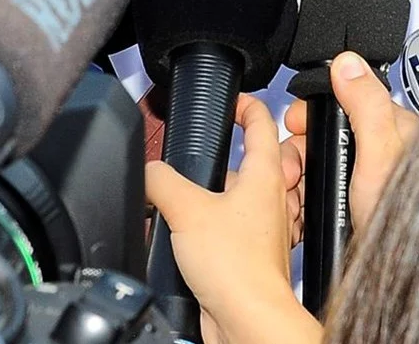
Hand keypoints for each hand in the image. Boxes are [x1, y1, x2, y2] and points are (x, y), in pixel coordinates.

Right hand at [146, 95, 318, 343]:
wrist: (246, 319)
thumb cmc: (237, 268)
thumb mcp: (185, 208)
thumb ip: (161, 179)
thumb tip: (147, 170)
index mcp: (266, 175)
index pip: (263, 122)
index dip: (245, 103)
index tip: (230, 99)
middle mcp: (270, 199)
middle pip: (254, 158)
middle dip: (228, 152)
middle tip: (205, 150)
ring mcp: (262, 227)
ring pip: (241, 194)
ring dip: (217, 191)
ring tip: (190, 195)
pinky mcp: (249, 254)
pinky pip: (233, 225)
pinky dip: (214, 221)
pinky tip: (190, 231)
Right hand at [284, 52, 418, 231]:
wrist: (406, 272)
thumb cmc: (411, 217)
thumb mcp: (382, 154)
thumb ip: (366, 104)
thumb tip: (348, 63)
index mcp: (398, 131)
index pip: (346, 102)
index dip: (316, 112)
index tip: (294, 124)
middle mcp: (385, 155)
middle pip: (329, 136)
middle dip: (302, 152)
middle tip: (293, 170)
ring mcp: (370, 184)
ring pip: (322, 168)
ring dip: (300, 179)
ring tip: (294, 195)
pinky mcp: (358, 210)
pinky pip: (323, 195)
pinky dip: (308, 201)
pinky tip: (304, 211)